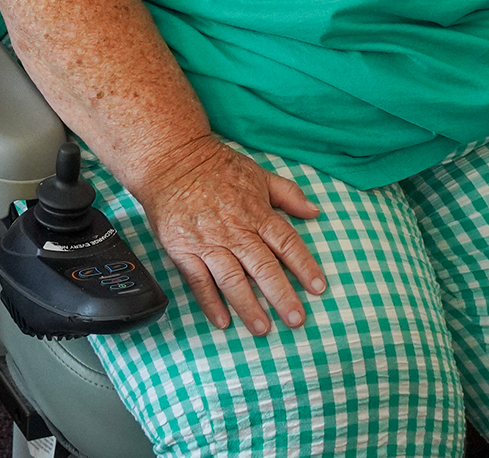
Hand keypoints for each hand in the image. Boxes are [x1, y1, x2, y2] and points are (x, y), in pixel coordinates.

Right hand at [133, 135, 325, 335]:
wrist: (170, 159)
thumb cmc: (216, 167)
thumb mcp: (258, 173)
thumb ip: (288, 194)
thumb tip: (315, 211)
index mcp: (256, 211)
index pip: (286, 242)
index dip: (304, 266)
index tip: (318, 288)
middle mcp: (234, 230)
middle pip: (263, 267)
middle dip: (281, 295)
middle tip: (296, 320)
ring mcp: (207, 242)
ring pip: (232, 279)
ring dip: (248, 306)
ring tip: (263, 329)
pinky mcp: (183, 250)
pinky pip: (198, 281)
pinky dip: (210, 303)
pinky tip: (222, 322)